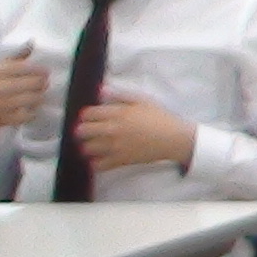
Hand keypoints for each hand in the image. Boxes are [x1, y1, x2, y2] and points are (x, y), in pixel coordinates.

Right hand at [0, 48, 48, 141]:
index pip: (28, 67)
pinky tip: (30, 107)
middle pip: (35, 83)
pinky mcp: (5, 119)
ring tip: (38, 94)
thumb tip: (32, 42)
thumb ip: (18, 56)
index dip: (41, 69)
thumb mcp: (0, 68)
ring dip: (40, 96)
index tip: (47, 71)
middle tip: (44, 83)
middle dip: (43, 83)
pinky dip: (34, 111)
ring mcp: (1, 104)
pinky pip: (30, 114)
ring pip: (35, 98)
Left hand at [72, 96, 198, 175]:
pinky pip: (99, 165)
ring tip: (93, 144)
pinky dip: (95, 163)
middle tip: (88, 131)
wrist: (175, 139)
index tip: (90, 117)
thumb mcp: (142, 100)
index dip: (85, 115)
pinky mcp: (121, 160)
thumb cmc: (160, 118)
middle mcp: (112, 131)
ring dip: (87, 146)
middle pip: (82, 132)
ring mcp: (115, 147)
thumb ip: (120, 95)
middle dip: (82, 130)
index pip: (87, 114)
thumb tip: (100, 90)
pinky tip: (99, 159)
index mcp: (117, 114)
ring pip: (87, 149)